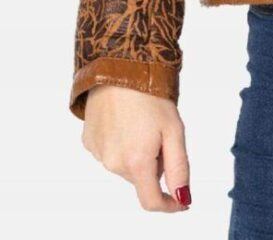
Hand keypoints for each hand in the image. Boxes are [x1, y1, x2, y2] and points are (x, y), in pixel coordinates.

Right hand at [81, 84, 191, 211]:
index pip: (151, 201)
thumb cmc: (150, 95)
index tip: (181, 200)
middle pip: (141, 179)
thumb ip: (179, 168)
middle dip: (155, 164)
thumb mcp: (174, 130)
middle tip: (161, 133)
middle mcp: (113, 163)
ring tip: (142, 122)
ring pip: (126, 165)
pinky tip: (125, 120)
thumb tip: (183, 198)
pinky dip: (121, 143)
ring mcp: (98, 153)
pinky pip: (110, 152)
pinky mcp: (89, 141)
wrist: (119, 67)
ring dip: (137, 153)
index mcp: (136, 162)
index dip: (169, 204)